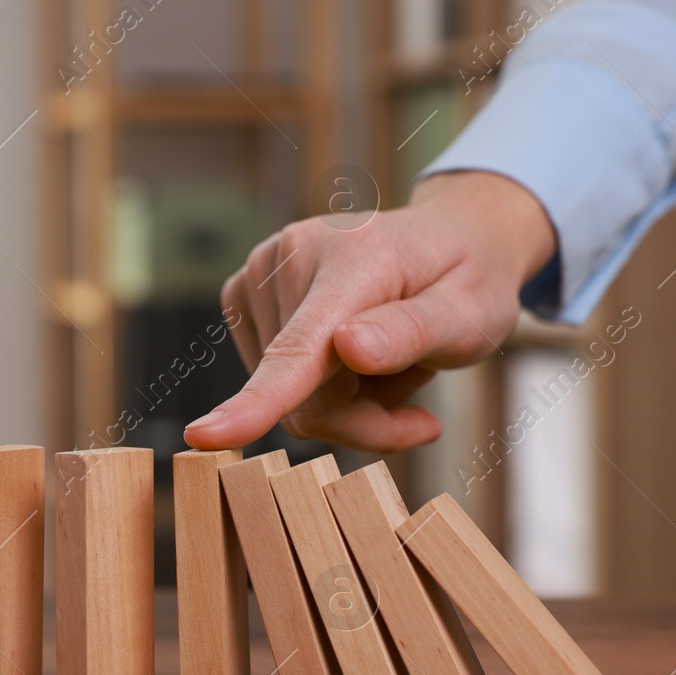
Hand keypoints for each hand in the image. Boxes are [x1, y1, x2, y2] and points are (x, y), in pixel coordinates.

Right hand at [183, 170, 556, 452]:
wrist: (451, 239)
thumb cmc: (467, 280)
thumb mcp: (472, 312)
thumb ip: (413, 332)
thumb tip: (347, 349)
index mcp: (352, 259)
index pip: (299, 349)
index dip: (256, 401)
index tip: (203, 435)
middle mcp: (289, 256)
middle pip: (303, 398)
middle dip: (362, 418)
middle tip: (417, 401)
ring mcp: (258, 272)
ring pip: (288, 399)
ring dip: (346, 402)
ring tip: (388, 360)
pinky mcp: (243, 296)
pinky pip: (276, 383)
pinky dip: (322, 388)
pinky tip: (354, 354)